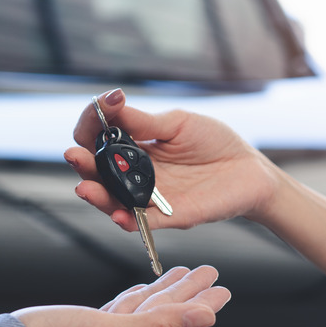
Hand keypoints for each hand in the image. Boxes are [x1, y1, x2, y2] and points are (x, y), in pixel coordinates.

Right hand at [12, 266, 230, 326]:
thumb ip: (157, 326)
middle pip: (167, 313)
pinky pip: (122, 310)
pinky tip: (138, 291)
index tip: (223, 288)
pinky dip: (135, 297)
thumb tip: (205, 318)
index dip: (203, 303)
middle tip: (210, 274)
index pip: (180, 321)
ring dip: (165, 291)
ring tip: (182, 275)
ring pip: (146, 309)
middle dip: (190, 293)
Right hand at [64, 88, 279, 231]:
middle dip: (83, 165)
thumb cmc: (214, 143)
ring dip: (97, 195)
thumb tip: (111, 104)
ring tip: (85, 187)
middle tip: (75, 156)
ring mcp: (151, 197)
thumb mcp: (178, 124)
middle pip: (99, 173)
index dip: (92, 124)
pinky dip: (128, 221)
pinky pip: (144, 223)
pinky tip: (118, 214)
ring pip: (114, 201)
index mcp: (134, 147)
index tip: (98, 107)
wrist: (250, 169)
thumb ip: (144, 121)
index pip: (100, 139)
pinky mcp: (170, 217)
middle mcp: (136, 174)